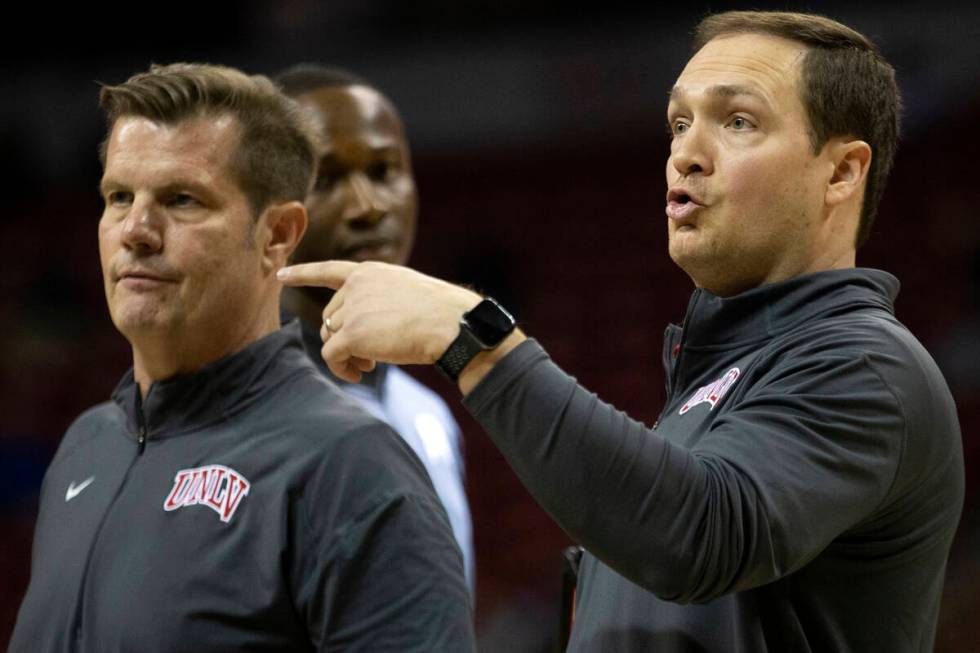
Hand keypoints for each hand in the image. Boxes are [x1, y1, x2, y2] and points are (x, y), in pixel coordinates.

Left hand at [277, 261, 483, 382]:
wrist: (450, 324)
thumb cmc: (440, 314)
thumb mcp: (407, 293)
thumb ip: (379, 301)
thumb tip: (359, 332)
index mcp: (371, 272)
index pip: (329, 270)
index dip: (304, 273)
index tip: (282, 274)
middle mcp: (356, 286)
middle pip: (331, 316)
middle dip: (345, 337)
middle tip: (369, 357)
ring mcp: (352, 309)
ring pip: (330, 337)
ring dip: (347, 354)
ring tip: (369, 366)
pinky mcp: (351, 334)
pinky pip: (332, 356)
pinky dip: (341, 369)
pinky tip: (359, 375)